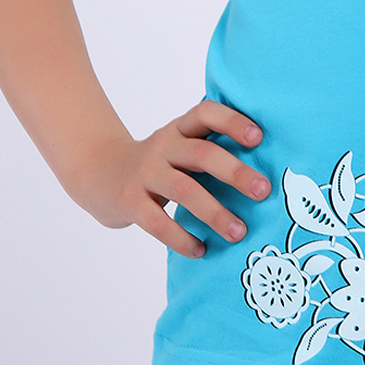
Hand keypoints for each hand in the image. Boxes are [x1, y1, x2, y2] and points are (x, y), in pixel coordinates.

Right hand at [77, 100, 271, 258]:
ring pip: (183, 190)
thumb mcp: (179, 146)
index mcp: (180, 129)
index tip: (258, 137)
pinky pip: (157, 222)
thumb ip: (211, 150)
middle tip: (264, 190)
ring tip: (239, 233)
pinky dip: (181, 238)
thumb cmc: (158, 162)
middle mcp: (163, 146)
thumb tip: (266, 172)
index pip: (206, 113)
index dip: (232, 121)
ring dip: (214, 212)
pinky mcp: (129, 201)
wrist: (98, 171)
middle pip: (202, 153)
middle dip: (235, 172)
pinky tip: (200, 250)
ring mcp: (145, 173)